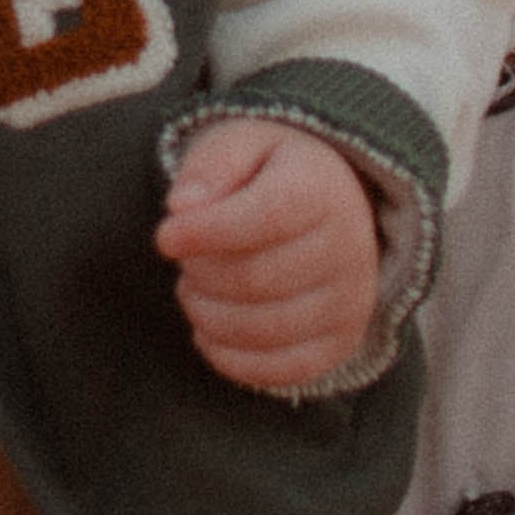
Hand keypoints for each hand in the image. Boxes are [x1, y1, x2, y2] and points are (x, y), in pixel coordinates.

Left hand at [153, 116, 378, 392]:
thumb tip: (182, 207)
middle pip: (253, 280)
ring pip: (261, 330)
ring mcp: (349, 302)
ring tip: (194, 287)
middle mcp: (349, 249)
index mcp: (322, 190)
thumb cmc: (268, 173)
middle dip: (201, 272)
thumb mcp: (239, 143)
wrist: (327, 203)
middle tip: (187, 257)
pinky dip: (229, 356)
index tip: (165, 236)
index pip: (264, 219)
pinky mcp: (340, 343)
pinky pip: (279, 371)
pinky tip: (208, 329)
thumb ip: (210, 165)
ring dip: (206, 314)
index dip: (206, 232)